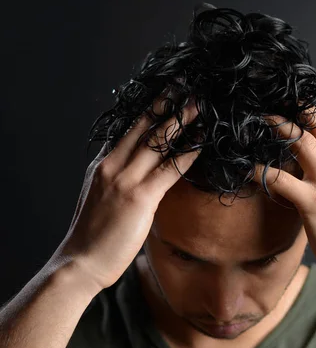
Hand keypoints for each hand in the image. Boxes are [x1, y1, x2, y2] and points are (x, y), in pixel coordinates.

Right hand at [51, 99, 199, 291]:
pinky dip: (187, 153)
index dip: (148, 111)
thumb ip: (119, 184)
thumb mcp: (101, 200)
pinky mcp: (139, 197)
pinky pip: (169, 169)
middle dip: (165, 105)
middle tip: (185, 86)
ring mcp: (124, 179)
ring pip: (157, 141)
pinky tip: (203, 143)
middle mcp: (111, 165)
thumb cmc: (93, 237)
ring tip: (200, 105)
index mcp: (102, 165)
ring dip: (181, 121)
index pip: (127, 131)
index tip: (165, 97)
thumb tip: (142, 182)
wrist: (81, 261)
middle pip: (142, 126)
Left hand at [253, 108, 315, 299]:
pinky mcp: (314, 203)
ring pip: (300, 140)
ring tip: (253, 120)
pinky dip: (259, 171)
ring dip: (275, 126)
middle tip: (267, 102)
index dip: (313, 111)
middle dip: (294, 107)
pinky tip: (244, 169)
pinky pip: (279, 178)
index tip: (292, 104)